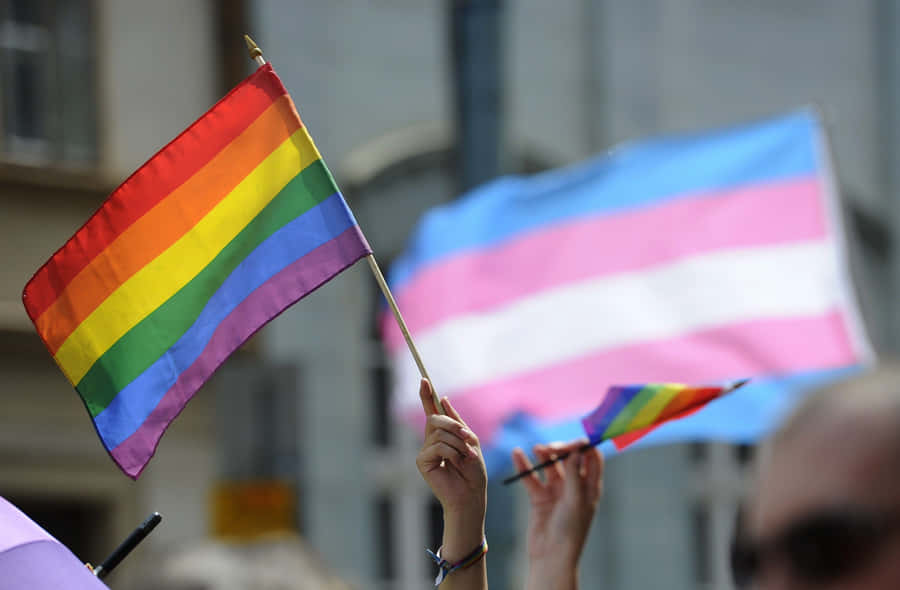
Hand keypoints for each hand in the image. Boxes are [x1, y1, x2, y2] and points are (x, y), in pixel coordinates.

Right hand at [415, 379, 487, 567]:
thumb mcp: (471, 441)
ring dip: (458, 444)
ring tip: (465, 458)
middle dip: (454, 425)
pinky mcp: (422, 461)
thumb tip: (443, 399)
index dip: (426, 395)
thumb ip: (456, 422)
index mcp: (443, 435)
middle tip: (468, 439)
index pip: (432, 411)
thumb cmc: (473, 472)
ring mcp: (425, 451)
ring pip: (439, 432)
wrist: (471, 495)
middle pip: (435, 418)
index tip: (423, 379)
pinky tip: (456, 464)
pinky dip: (453, 453)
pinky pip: (439, 446)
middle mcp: (431, 441)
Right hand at [513, 440, 602, 589]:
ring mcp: (556, 492)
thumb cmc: (570, 531)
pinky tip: (517, 455)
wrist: (551, 557)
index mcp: (590, 487)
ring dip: (543, 455)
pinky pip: (531, 478)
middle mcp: (574, 487)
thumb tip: (577, 449)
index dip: (584, 447)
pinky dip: (524, 466)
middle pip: (569, 459)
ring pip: (549, 466)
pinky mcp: (539, 497)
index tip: (574, 441)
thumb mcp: (575, 500)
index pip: (591, 458)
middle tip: (550, 448)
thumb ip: (574, 474)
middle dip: (560, 450)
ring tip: (536, 449)